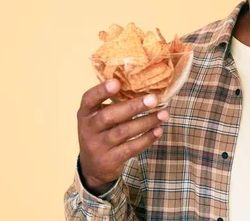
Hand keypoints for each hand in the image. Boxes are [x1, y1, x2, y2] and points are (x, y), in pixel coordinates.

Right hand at [77, 79, 168, 194]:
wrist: (93, 168)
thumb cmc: (102, 133)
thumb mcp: (99, 118)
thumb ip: (114, 104)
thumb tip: (144, 86)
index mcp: (86, 114)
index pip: (89, 99)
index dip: (101, 91)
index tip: (117, 82)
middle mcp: (88, 129)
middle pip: (109, 116)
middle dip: (133, 107)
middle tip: (154, 99)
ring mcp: (98, 147)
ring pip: (124, 132)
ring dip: (146, 121)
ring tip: (164, 114)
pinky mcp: (110, 160)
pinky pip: (131, 148)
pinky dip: (147, 139)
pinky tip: (158, 130)